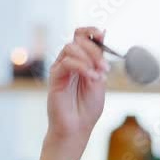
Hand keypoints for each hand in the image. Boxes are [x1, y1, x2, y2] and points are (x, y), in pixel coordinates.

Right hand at [30, 27, 108, 159]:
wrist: (76, 128)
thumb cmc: (87, 109)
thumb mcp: (99, 81)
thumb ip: (99, 60)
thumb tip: (103, 35)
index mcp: (81, 61)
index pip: (82, 36)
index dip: (92, 31)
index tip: (103, 35)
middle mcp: (69, 61)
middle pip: (78, 39)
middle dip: (94, 49)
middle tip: (104, 66)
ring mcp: (61, 68)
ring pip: (71, 47)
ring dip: (89, 57)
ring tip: (98, 74)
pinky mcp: (54, 76)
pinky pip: (66, 62)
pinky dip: (82, 67)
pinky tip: (91, 77)